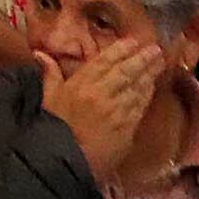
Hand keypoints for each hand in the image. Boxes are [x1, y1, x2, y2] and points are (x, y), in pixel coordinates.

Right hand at [36, 31, 167, 167]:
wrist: (69, 158)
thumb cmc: (56, 126)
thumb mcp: (49, 97)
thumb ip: (49, 73)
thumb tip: (40, 53)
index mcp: (82, 83)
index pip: (105, 61)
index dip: (120, 49)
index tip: (133, 40)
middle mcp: (102, 93)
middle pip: (126, 72)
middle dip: (142, 59)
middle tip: (155, 48)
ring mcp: (117, 110)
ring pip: (136, 88)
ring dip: (149, 75)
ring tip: (158, 63)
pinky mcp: (127, 126)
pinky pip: (140, 106)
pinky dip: (147, 95)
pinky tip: (151, 87)